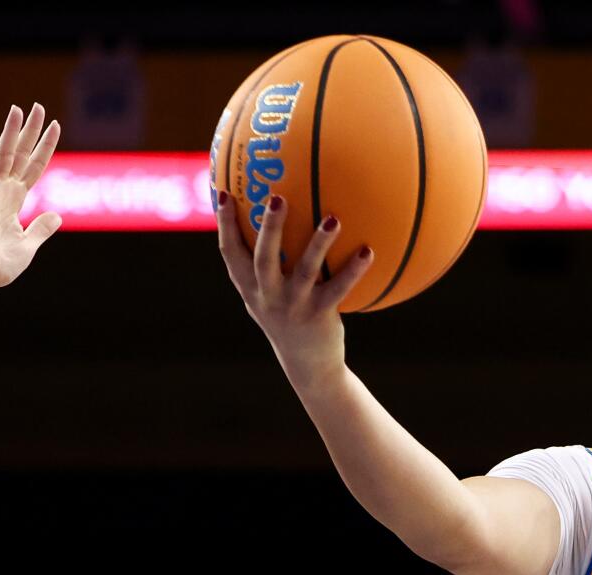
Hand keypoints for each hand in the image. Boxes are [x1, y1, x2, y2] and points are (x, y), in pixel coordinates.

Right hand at [0, 103, 62, 294]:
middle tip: (36, 105)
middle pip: (19, 156)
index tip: (54, 126)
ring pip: (2, 158)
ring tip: (17, 109)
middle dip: (28, 131)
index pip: (33, 168)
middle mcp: (2, 194)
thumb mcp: (28, 246)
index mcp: (13, 202)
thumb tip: (57, 215)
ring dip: (10, 133)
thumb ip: (41, 229)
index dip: (44, 148)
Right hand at [216, 192, 374, 383]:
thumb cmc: (287, 317)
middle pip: (264, 257)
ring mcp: (294, 306)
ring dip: (319, 244)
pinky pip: (339, 289)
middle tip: (277, 197)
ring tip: (333, 219)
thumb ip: (262, 264)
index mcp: (250, 287)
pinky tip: (368, 250)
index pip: (230, 253)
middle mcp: (268, 296)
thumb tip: (267, 219)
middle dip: (269, 227)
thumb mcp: (267, 294)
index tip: (223, 193)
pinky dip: (354, 270)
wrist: (307, 364)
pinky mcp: (319, 315)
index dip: (224, 224)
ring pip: (305, 270)